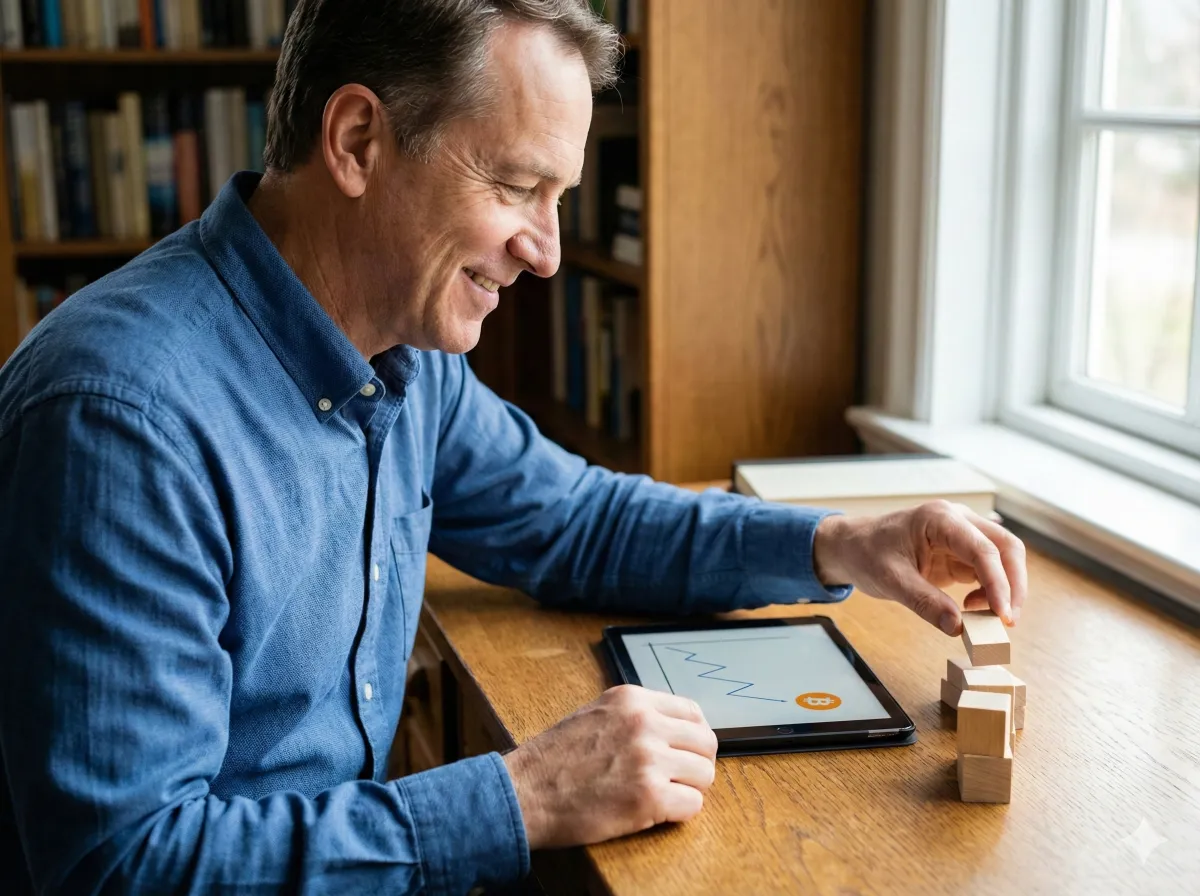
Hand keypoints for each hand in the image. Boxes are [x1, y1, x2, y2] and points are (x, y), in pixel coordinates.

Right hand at [502, 684, 717, 849]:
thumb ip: (634, 715)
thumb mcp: (595, 714)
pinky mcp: (649, 797)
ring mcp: (648, 759)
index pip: (692, 712)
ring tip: (664, 796)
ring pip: (704, 775)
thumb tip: (672, 729)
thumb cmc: (554, 759)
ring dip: (689, 789)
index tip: (686, 751)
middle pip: (706, 743)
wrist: (525, 791)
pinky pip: (693, 805)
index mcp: (632, 700)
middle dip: (696, 764)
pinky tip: (656, 812)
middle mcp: (644, 723)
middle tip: (679, 778)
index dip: (693, 736)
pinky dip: (679, 813)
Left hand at [812, 500, 1027, 634]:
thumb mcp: (890, 580)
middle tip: (1007, 622)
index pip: (983, 549)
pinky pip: (988, 571)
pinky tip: (971, 608)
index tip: (1003, 616)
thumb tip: (957, 628)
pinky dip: (990, 592)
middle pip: (1006, 548)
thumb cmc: (866, 554)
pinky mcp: (961, 553)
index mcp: (940, 519)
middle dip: (1013, 586)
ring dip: (1004, 590)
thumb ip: (925, 603)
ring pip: (1003, 559)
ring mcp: (962, 535)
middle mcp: (958, 521)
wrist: (852, 547)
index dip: (999, 584)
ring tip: (986, 618)